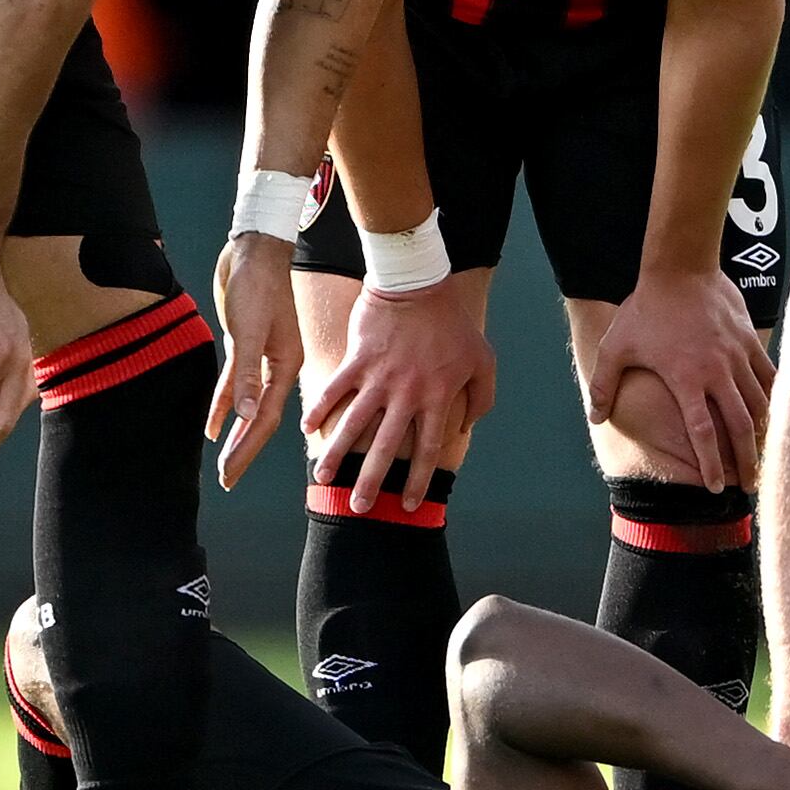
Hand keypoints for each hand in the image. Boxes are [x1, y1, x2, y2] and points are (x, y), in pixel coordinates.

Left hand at [210, 231, 303, 485]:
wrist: (253, 251)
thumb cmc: (256, 285)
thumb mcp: (249, 330)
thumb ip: (247, 373)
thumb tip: (244, 415)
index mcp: (286, 365)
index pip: (265, 418)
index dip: (247, 448)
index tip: (231, 473)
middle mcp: (277, 366)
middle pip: (259, 418)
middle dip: (244, 450)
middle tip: (227, 479)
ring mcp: (261, 358)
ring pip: (246, 406)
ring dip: (234, 433)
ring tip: (223, 462)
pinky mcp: (244, 347)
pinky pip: (233, 386)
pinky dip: (223, 406)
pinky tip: (213, 426)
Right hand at [307, 274, 496, 512]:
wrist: (418, 282)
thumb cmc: (452, 322)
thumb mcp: (483, 359)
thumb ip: (481, 397)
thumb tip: (466, 426)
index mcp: (437, 397)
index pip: (428, 450)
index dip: (418, 480)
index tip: (405, 504)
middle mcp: (406, 394)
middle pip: (387, 447)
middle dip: (371, 481)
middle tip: (356, 507)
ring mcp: (378, 377)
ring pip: (354, 424)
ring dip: (337, 453)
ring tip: (323, 477)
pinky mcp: (357, 359)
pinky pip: (335, 389)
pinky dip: (320, 409)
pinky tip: (307, 429)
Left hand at [586, 266, 773, 487]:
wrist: (680, 267)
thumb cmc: (646, 308)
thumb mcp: (616, 346)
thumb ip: (604, 385)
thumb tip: (595, 418)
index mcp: (686, 379)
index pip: (702, 433)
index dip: (710, 464)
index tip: (715, 487)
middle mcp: (717, 372)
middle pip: (739, 427)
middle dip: (746, 460)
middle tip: (749, 486)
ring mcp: (737, 356)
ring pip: (759, 404)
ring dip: (763, 434)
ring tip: (763, 456)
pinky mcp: (750, 340)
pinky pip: (769, 376)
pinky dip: (773, 398)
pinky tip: (774, 415)